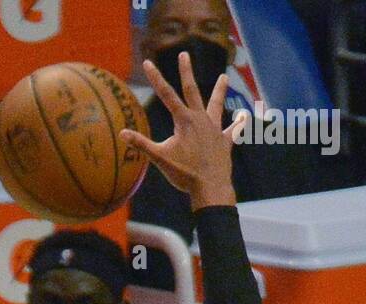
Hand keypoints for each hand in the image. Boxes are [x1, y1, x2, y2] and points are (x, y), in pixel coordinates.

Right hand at [120, 52, 244, 208]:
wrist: (210, 187)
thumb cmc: (184, 174)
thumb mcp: (160, 159)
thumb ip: (142, 144)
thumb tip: (122, 133)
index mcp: (184, 120)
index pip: (166, 95)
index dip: (156, 78)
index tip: (148, 63)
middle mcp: (200, 119)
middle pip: (192, 91)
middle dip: (186, 72)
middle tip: (184, 55)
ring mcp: (214, 129)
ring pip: (216, 105)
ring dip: (219, 90)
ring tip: (224, 77)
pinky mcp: (225, 142)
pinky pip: (232, 130)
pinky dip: (237, 124)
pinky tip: (243, 116)